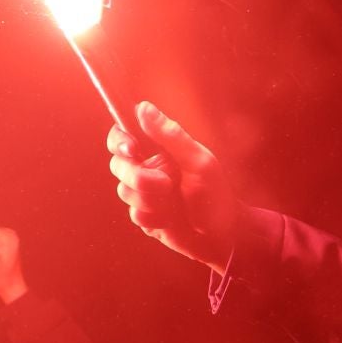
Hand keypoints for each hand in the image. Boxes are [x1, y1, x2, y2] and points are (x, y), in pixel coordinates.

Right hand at [108, 102, 241, 267]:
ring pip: (125, 192)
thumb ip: (170, 136)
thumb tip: (143, 107)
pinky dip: (157, 218)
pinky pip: (137, 215)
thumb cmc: (216, 194)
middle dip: (140, 178)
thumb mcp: (198, 161)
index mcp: (157, 150)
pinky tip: (174, 220)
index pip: (122, 136)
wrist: (223, 236)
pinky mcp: (145, 217)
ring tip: (176, 204)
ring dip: (153, 200)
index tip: (132, 149)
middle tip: (167, 184)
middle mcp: (146, 169)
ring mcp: (143, 194)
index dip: (119, 141)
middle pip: (118, 165)